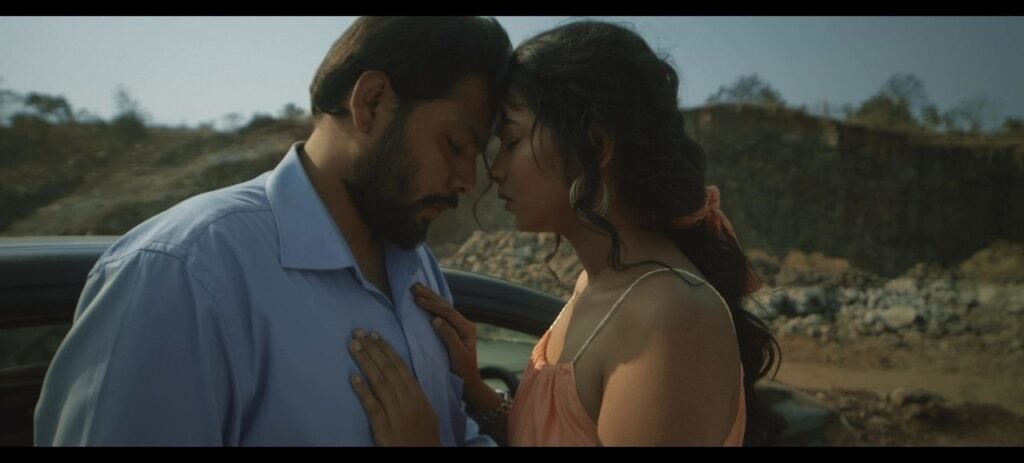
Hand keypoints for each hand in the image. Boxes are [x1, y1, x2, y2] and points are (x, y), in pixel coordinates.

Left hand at [349, 329, 439, 445]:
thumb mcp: (426, 413)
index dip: (386, 350)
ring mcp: (396, 414)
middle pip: (388, 369)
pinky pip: (372, 406)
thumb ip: (414, 396)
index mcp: (419, 396)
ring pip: (379, 382)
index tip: (374, 335)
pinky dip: (363, 390)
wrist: (424, 460)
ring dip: (365, 361)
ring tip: (353, 345)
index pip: (401, 367)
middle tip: (358, 332)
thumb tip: (404, 379)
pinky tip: (353, 377)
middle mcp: (408, 401)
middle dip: (373, 349)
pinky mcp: (384, 428)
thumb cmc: (424, 439)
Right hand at [411, 283, 479, 384]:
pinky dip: (433, 304)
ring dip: (431, 296)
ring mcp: (460, 326)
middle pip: (445, 305)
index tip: (416, 299)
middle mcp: (464, 324)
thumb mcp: (457, 355)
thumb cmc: (463, 371)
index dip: (432, 304)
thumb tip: (436, 319)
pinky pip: (443, 313)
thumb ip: (448, 336)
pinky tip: (428, 298)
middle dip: (429, 295)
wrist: (469, 382)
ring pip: (444, 307)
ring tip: (418, 286)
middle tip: (413, 286)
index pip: (447, 312)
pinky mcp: (454, 330)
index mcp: (466, 328)